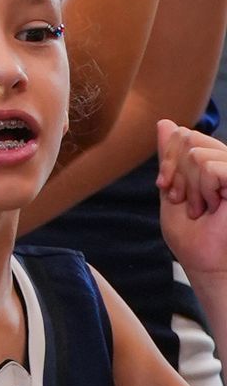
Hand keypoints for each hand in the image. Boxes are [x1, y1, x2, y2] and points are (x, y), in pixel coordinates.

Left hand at [158, 119, 226, 273]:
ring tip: (202, 207)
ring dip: (191, 187)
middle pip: (188, 137)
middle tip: (184, 200)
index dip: (167, 159)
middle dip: (176, 171)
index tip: (165, 186)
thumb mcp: (172, 189)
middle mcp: (225, 160)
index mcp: (211, 160)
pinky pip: (209, 167)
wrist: (207, 263)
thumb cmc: (192, 235)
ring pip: (197, 154)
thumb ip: (169, 157)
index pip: (182, 133)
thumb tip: (164, 122)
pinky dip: (203, 189)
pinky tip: (214, 206)